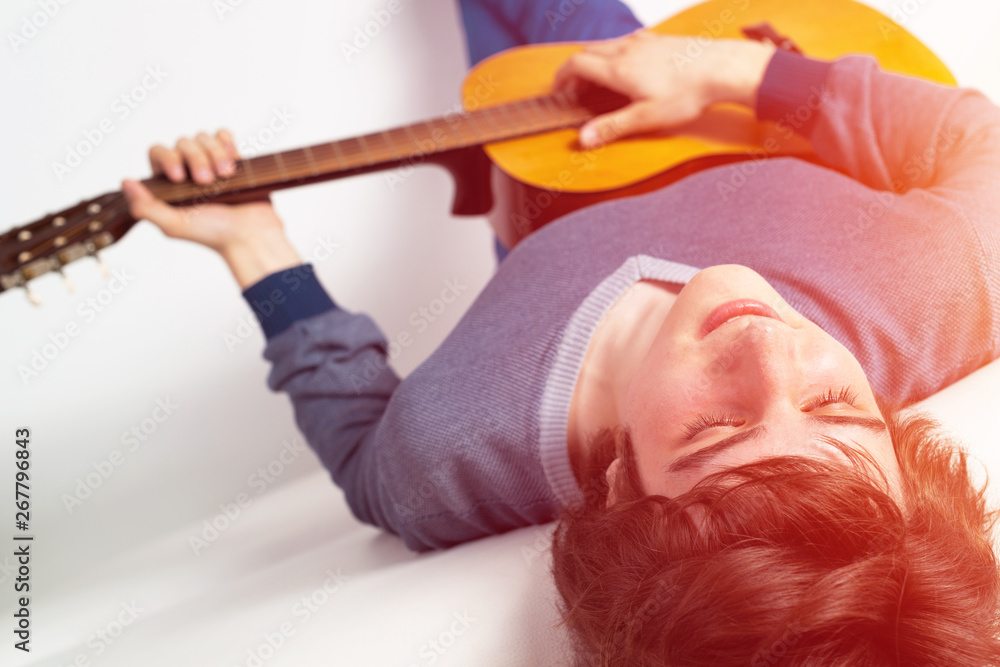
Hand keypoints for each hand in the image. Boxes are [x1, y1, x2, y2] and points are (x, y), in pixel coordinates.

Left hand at [122, 129, 301, 288]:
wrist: (251, 234)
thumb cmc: (215, 235)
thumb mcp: (174, 225)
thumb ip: (146, 207)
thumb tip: (125, 182)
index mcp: (170, 185)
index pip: (159, 152)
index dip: (168, 158)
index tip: (180, 177)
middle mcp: (188, 171)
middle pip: (183, 142)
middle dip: (196, 159)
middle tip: (208, 182)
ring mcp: (211, 163)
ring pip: (204, 138)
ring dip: (215, 154)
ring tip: (226, 176)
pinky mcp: (233, 160)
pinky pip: (223, 135)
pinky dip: (226, 142)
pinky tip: (231, 159)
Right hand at [553, 31, 775, 147]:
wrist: (722, 68)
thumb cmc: (687, 94)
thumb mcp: (646, 118)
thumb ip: (611, 127)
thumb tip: (582, 139)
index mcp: (618, 69)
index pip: (576, 64)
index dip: (561, 77)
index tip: (558, 90)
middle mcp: (627, 49)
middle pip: (588, 51)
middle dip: (576, 69)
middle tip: (576, 90)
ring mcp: (644, 41)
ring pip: (608, 44)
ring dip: (596, 60)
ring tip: (601, 81)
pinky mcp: (660, 40)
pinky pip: (628, 41)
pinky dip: (617, 53)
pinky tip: (631, 67)